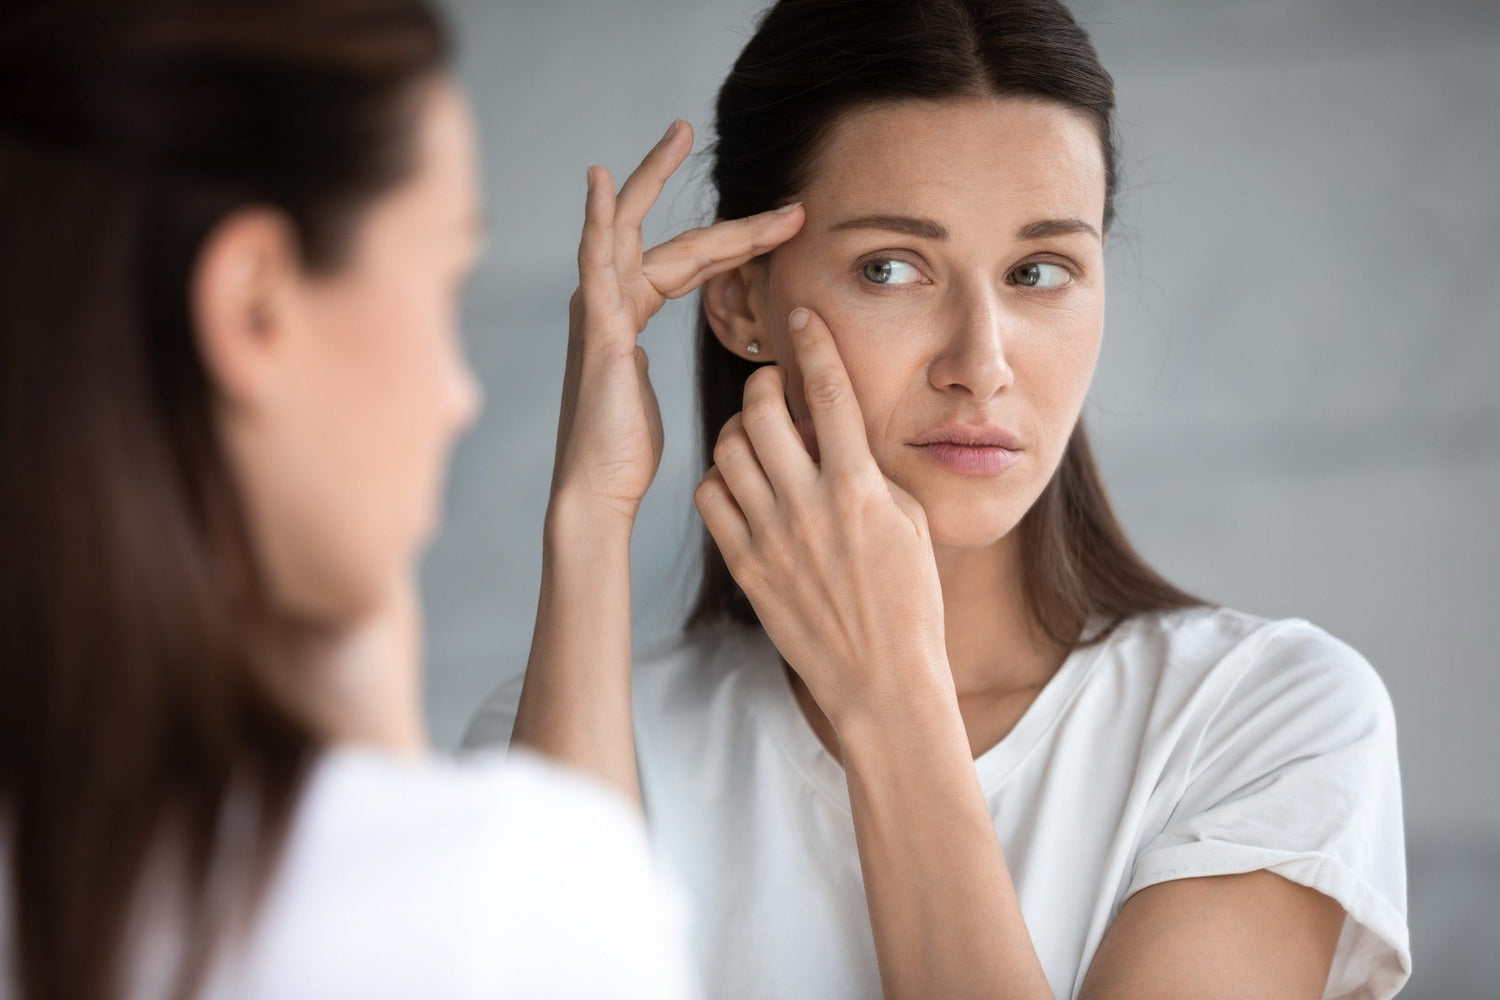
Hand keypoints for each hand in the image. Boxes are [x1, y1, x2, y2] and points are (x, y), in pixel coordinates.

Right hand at [551, 120, 804, 526]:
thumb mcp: (670, 398)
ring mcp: (595, 312)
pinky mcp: (594, 330)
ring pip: (627, 231)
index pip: (688, 261)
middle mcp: (607, 304)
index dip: (738, 239)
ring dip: (649, 179)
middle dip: (693, 193)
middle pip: (659, 235)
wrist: (599, 492)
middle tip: (703, 137)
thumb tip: (755, 367)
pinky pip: (594, 261)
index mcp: (627, 317)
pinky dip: (596, 218)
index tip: (786, 221)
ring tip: (675, 133)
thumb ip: (696, 370)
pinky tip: (601, 181)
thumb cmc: (630, 454)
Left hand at [693, 307, 949, 727]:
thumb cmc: (909, 601)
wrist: (881, 679)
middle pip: (760, 410)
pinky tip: (742, 484)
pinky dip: (720, 478)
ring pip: (726, 448)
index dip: (813, 342)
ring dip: (739, 429)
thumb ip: (869, 471)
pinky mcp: (745, 566)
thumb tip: (835, 433)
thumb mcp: (909, 523)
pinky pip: (708, 497)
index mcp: (859, 488)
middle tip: (773, 386)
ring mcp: (770, 536)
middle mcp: (809, 505)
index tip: (802, 314)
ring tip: (758, 438)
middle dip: (763, 382)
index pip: (828, 392)